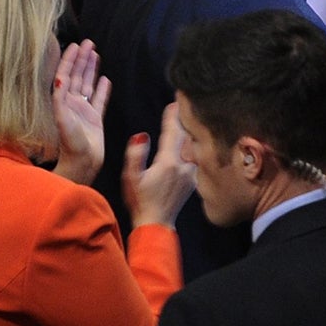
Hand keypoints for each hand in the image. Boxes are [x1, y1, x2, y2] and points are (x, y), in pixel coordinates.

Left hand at [51, 41, 110, 184]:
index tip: (75, 45)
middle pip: (77, 76)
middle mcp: (71, 104)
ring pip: (88, 84)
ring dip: (91, 69)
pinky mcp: (95, 119)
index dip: (69, 60)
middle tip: (88, 43)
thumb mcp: (63, 121)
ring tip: (95, 54)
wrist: (83, 164)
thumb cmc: (71, 145)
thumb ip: (60, 101)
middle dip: (82, 59)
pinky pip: (99, 100)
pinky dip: (102, 89)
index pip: (65, 75)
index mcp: (62, 103)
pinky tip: (105, 79)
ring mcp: (83, 111)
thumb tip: (60, 80)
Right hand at [123, 101, 195, 227]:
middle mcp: (184, 166)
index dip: (172, 117)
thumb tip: (141, 136)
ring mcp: (191, 173)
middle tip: (182, 103)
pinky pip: (195, 156)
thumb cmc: (140, 201)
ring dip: (190, 132)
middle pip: (186, 136)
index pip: (172, 133)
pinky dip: (192, 145)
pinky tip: (189, 140)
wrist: (157, 223)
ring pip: (193, 146)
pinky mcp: (194, 179)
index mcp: (168, 162)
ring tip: (186, 118)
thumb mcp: (130, 178)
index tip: (173, 103)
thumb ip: (135, 155)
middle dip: (183, 119)